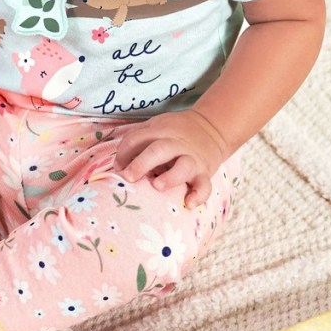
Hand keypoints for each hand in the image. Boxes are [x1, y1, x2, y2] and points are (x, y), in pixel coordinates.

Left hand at [112, 109, 228, 208]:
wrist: (212, 128)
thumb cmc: (175, 132)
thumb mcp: (156, 126)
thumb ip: (138, 139)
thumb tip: (118, 165)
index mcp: (160, 131)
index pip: (137, 139)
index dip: (123, 153)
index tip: (118, 168)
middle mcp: (176, 144)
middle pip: (159, 150)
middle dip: (142, 163)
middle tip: (128, 177)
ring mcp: (192, 159)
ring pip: (184, 166)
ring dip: (170, 177)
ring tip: (157, 186)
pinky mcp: (205, 173)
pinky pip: (204, 185)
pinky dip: (198, 195)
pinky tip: (189, 204)